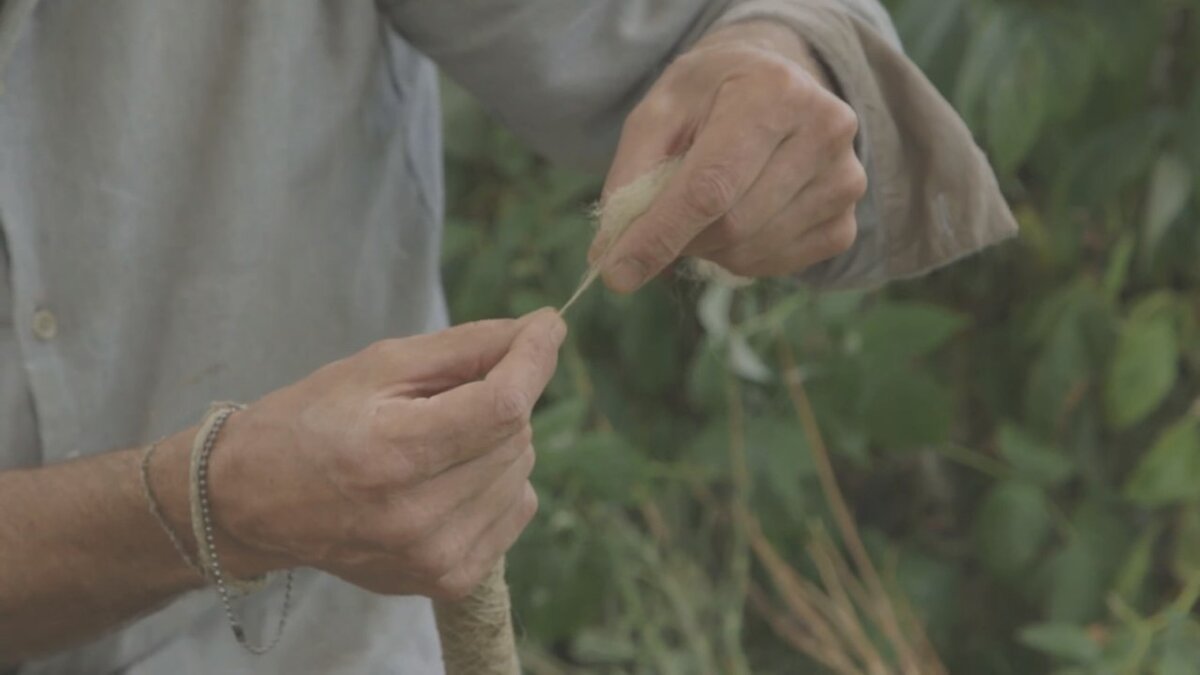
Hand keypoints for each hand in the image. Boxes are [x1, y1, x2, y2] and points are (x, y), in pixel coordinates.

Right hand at [206, 309, 565, 599]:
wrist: (256, 505)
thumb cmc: (312, 422)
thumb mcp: (379, 365)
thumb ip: (467, 347)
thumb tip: (542, 329)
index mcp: (392, 454)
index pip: (503, 405)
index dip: (533, 358)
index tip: (546, 326)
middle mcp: (417, 516)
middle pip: (515, 435)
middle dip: (499, 399)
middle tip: (445, 398)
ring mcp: (436, 556)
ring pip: (522, 471)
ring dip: (497, 443)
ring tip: (436, 442)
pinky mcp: (449, 580)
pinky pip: (517, 510)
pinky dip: (496, 483)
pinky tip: (446, 478)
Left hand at [591, 20, 866, 290]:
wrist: (773, 85)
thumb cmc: (709, 97)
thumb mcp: (658, 113)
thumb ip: (630, 179)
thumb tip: (609, 258)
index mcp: (773, 92)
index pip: (711, 186)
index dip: (660, 235)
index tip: (616, 275)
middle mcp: (824, 132)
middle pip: (731, 226)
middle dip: (680, 239)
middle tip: (659, 220)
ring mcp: (845, 180)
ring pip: (750, 252)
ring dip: (707, 248)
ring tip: (705, 206)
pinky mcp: (846, 222)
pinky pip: (775, 265)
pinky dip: (739, 257)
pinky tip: (737, 217)